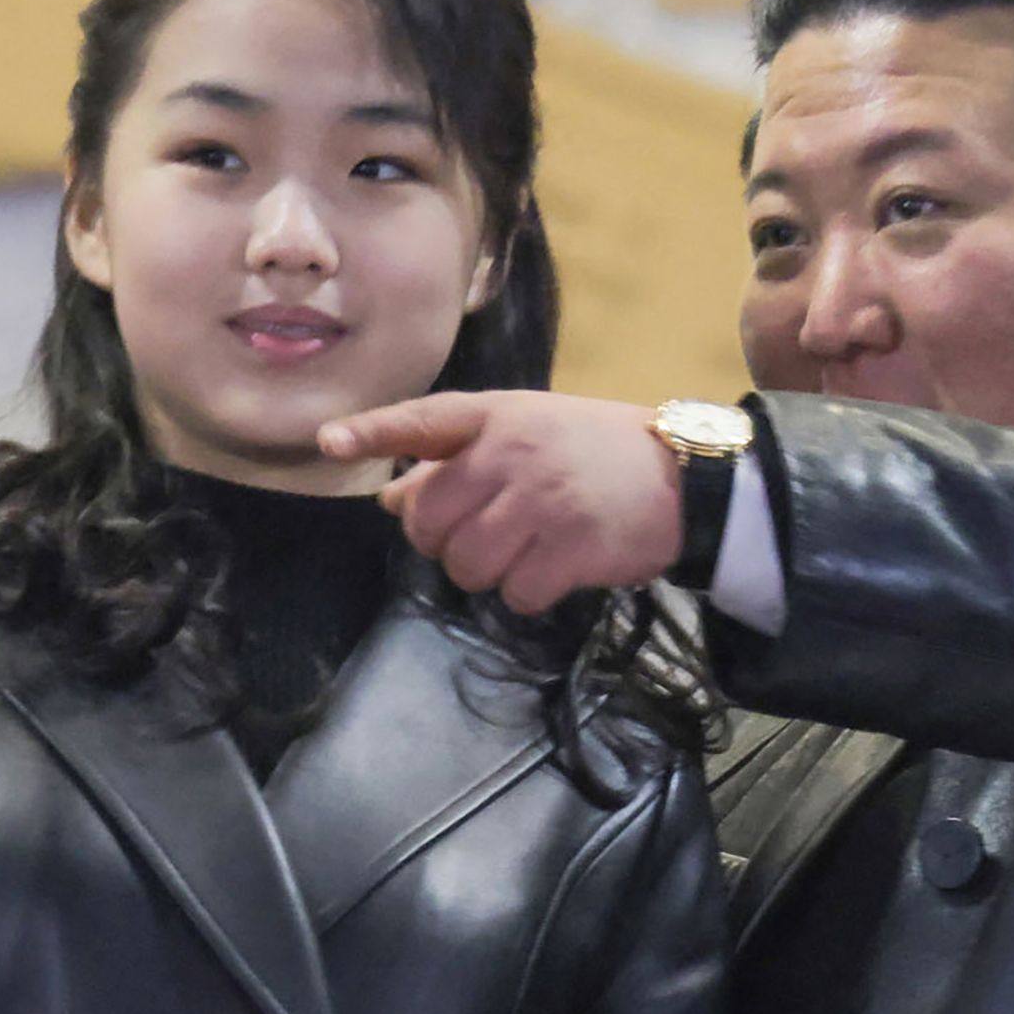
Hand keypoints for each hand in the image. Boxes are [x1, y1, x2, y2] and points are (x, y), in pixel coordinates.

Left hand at [320, 392, 682, 613]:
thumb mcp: (526, 436)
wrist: (685, 478)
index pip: (424, 422)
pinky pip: (514, 595)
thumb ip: (458, 460)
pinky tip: (556, 569)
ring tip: (525, 551)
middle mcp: (513, 453)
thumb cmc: (594, 454)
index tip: (329, 442)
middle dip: (445, 541)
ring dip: (487, 573)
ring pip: (465, 565)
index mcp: (498, 417)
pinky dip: (529, 594)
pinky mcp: (570, 547)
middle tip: (486, 533)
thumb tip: (391, 498)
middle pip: (430, 520)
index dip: (374, 433)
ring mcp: (541, 500)